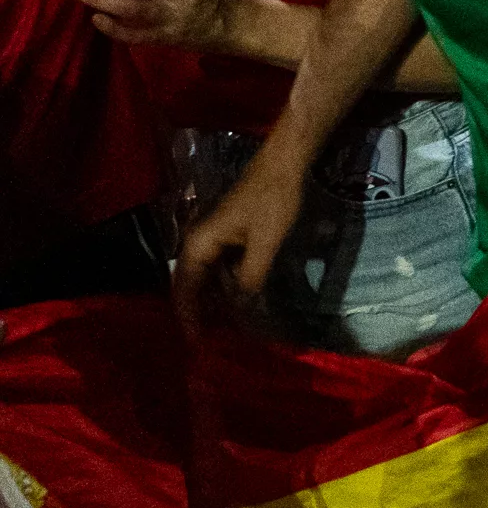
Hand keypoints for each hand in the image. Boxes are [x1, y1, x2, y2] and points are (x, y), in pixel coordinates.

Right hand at [171, 151, 306, 326]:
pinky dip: (227, 285)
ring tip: (226, 326)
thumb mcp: (265, 243)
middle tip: (211, 340)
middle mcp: (199, 242)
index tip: (195, 343)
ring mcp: (214, 238)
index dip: (188, 317)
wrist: (284, 164)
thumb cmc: (273, 201)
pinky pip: (221, 267)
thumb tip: (242, 309)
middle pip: (192, 285)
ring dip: (214, 300)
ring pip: (207, 277)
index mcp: (198, 245)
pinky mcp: (230, 234)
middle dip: (200, 312)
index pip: (184, 289)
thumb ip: (250, 277)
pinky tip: (240, 298)